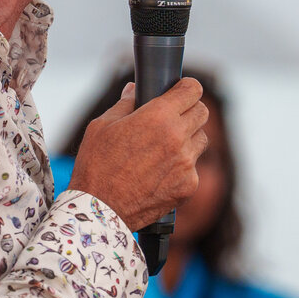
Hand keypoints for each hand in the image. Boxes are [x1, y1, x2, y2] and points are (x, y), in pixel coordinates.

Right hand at [68, 79, 207, 230]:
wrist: (100, 210)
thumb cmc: (96, 165)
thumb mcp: (102, 126)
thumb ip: (125, 104)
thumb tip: (134, 89)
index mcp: (158, 116)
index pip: (193, 90)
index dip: (187, 87)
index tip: (182, 91)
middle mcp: (178, 138)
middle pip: (202, 113)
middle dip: (189, 110)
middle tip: (172, 118)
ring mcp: (186, 164)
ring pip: (201, 140)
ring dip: (188, 139)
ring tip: (164, 148)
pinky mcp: (189, 187)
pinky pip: (193, 169)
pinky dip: (181, 168)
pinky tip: (159, 173)